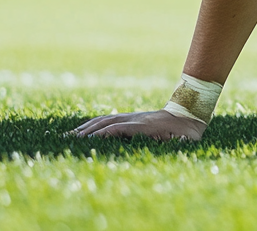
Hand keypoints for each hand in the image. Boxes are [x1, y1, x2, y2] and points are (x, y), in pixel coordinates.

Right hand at [70, 110, 206, 140]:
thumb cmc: (188, 132)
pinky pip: (109, 119)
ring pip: (105, 119)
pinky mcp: (131, 118)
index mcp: (145, 126)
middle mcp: (135, 119)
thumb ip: (180, 142)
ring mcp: (132, 117)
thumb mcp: (186, 139)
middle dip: (87, 132)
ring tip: (69, 135)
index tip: (87, 142)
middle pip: (106, 123)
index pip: (118, 129)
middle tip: (68, 140)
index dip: (103, 135)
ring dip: (87, 127)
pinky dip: (94, 123)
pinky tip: (85, 129)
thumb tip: (180, 143)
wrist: (189, 113)